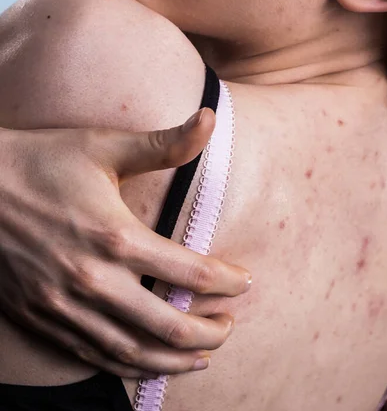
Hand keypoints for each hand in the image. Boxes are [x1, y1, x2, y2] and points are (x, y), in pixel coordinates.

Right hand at [0, 109, 249, 377]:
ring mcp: (65, 306)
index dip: (226, 281)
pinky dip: (129, 366)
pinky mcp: (43, 317)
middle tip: (229, 324)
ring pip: (134, 352)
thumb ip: (163, 144)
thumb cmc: (44, 161)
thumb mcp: (105, 146)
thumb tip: (209, 118)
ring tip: (203, 355)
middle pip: (169, 325)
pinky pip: (95, 356)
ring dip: (176, 359)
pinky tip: (149, 362)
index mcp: (116, 236)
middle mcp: (93, 280)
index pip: (190, 272)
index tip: (245, 281)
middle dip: (210, 331)